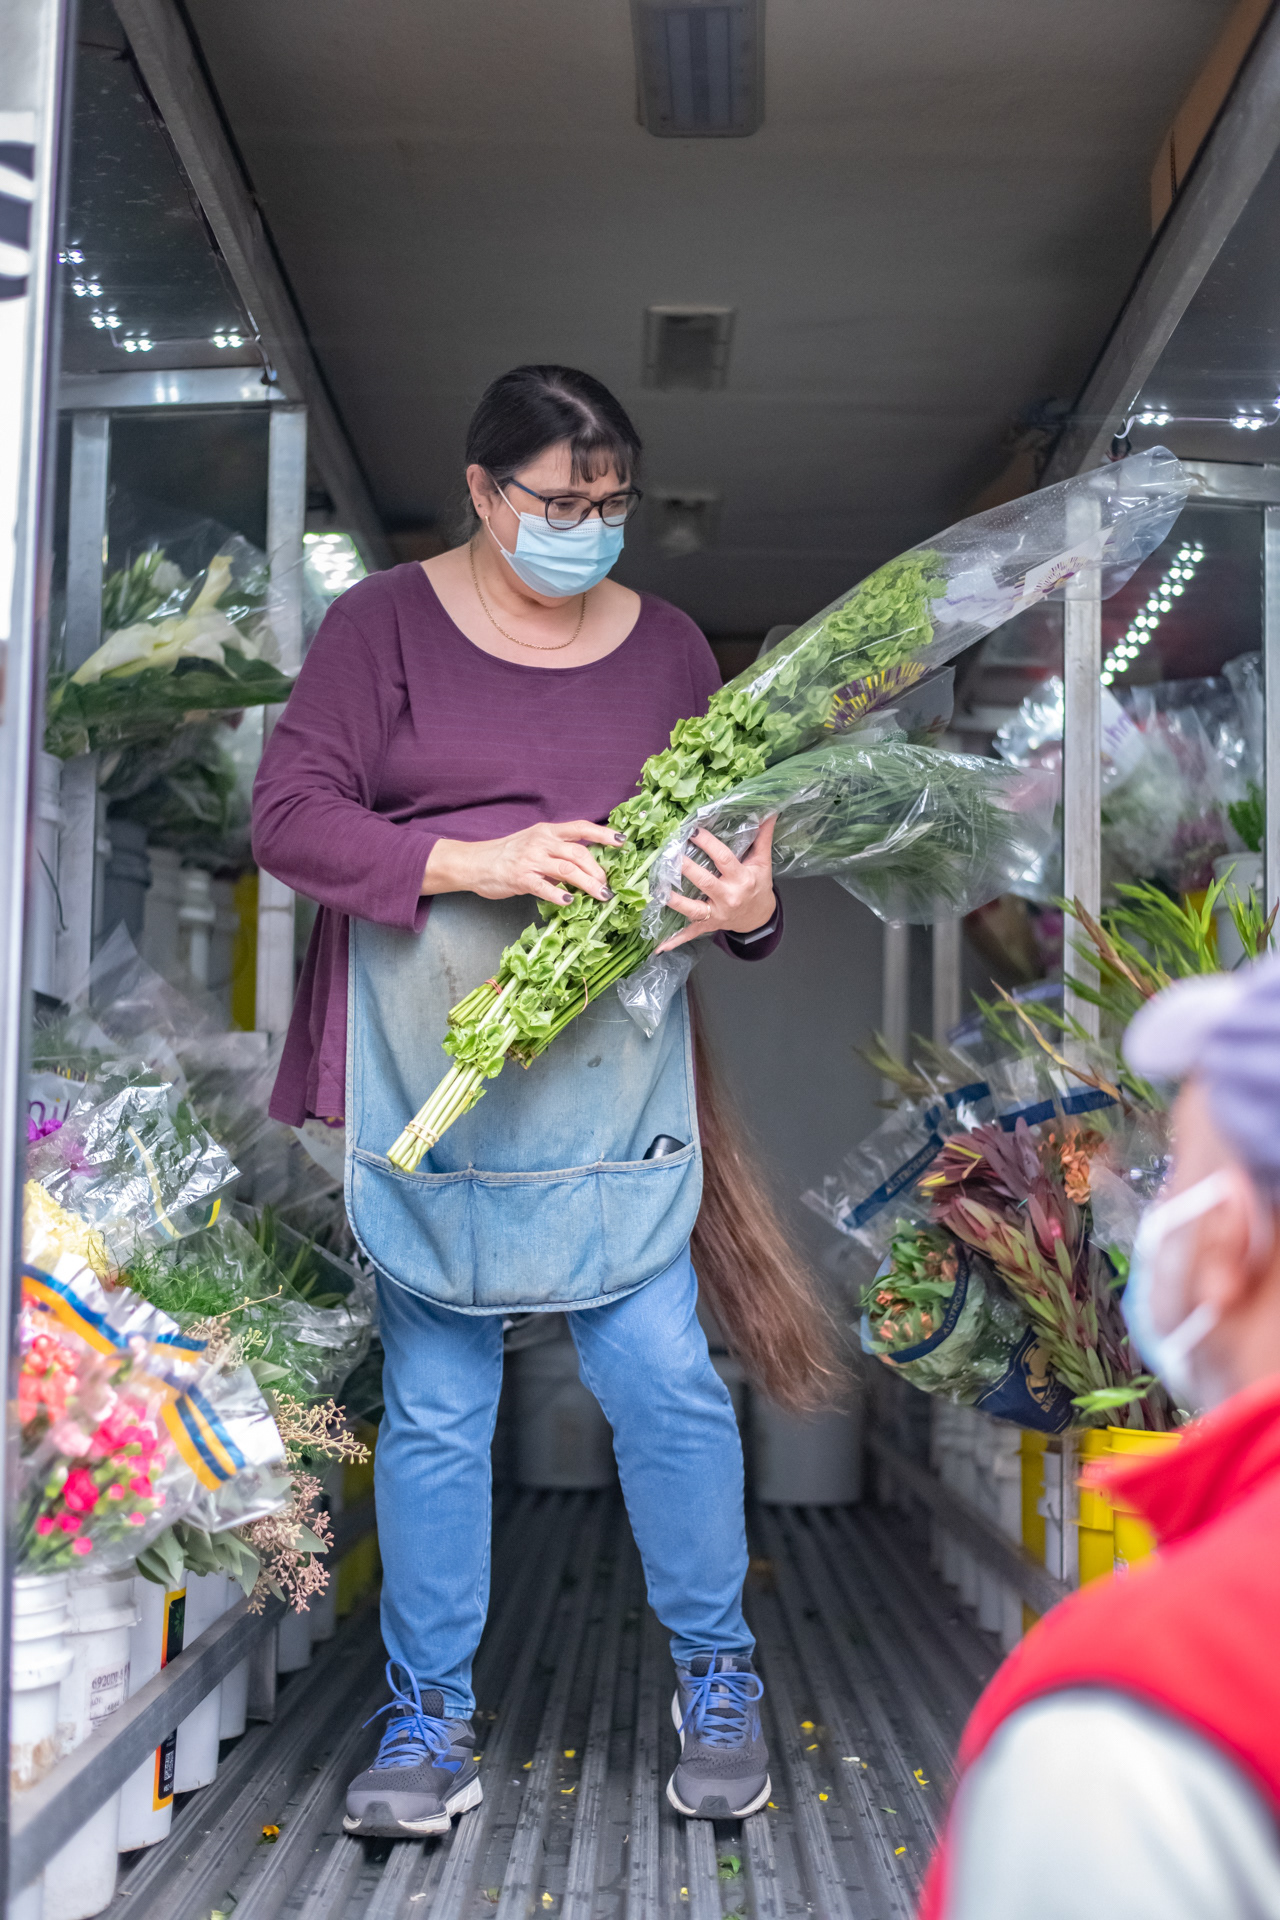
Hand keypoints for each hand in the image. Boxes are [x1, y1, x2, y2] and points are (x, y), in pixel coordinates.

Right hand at [423, 819, 624, 908]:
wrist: (474, 862)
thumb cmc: (507, 855)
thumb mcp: (534, 844)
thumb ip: (558, 850)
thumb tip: (586, 864)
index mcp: (547, 831)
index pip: (581, 828)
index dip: (603, 833)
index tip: (623, 841)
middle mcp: (541, 842)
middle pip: (579, 853)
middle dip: (598, 870)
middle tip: (608, 886)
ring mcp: (531, 859)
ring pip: (568, 870)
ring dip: (588, 884)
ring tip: (602, 895)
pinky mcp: (520, 878)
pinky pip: (544, 887)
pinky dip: (560, 896)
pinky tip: (570, 903)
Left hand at [655, 816, 776, 952]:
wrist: (760, 918)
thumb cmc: (759, 886)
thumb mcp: (762, 862)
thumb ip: (763, 837)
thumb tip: (769, 812)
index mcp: (741, 878)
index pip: (723, 858)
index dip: (708, 844)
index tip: (693, 831)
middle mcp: (729, 896)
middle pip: (705, 882)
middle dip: (687, 869)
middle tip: (671, 855)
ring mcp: (718, 913)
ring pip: (695, 909)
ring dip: (677, 902)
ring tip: (660, 892)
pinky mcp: (709, 924)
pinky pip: (692, 933)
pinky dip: (676, 940)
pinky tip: (660, 946)